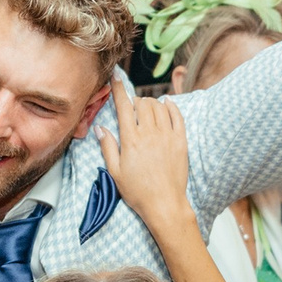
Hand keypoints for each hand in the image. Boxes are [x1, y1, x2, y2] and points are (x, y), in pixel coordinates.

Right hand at [101, 81, 195, 241]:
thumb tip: (100, 128)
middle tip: (133, 108)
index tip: (116, 77)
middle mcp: (149, 133)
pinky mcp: (181, 141)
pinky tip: (167, 104)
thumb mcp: (115, 171)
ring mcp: (167, 136)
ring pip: (159, 107)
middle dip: (136, 101)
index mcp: (130, 140)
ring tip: (147, 109)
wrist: (164, 204)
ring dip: (151, 103)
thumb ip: (108, 147)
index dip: (119, 89)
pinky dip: (171, 106)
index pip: (123, 106)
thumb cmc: (137, 191)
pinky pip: (177, 116)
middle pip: (142, 104)